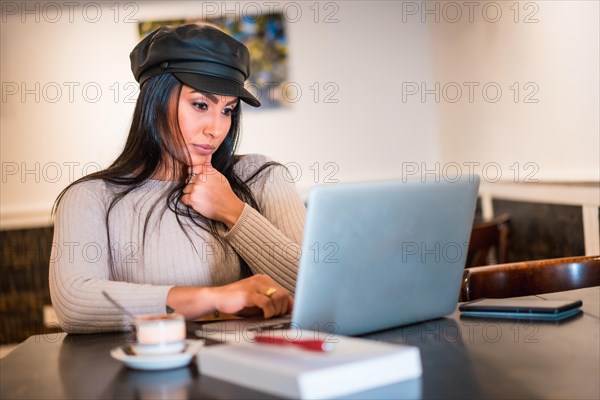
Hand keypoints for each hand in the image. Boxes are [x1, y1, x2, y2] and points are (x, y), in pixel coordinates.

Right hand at [166, 275, 293, 319]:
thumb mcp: (256, 302)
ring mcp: (255, 285)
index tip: (289, 315)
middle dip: (283, 309)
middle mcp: (261, 280)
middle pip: (283, 294)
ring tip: (270, 316)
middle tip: (276, 317)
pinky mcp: (248, 293)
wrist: (216, 298)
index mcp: (264, 280)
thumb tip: (287, 311)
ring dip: (277, 310)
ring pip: (277, 297)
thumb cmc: (237, 302)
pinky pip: (266, 302)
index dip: (289, 305)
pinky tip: (265, 316)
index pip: (284, 292)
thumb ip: (270, 303)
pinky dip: (269, 311)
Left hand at [181, 154, 244, 227]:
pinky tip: (198, 202)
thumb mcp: (219, 176)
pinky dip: (189, 201)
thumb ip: (209, 166)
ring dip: (191, 194)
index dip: (193, 176)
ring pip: (185, 189)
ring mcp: (195, 188)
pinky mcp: (192, 199)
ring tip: (202, 197)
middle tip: (203, 192)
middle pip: (188, 180)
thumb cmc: (225, 193)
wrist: (229, 207)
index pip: (191, 169)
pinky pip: (184, 198)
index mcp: (207, 171)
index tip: (198, 181)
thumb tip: (207, 155)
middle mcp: (200, 178)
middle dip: (193, 186)